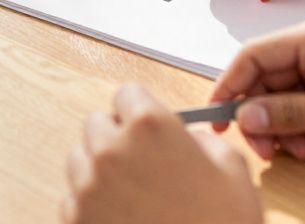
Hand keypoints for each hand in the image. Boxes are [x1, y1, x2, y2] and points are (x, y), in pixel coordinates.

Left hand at [63, 83, 261, 223]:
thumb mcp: (232, 170)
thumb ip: (202, 140)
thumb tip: (188, 138)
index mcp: (150, 127)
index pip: (127, 94)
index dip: (140, 109)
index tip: (146, 123)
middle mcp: (112, 150)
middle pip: (96, 124)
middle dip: (116, 137)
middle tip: (142, 162)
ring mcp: (89, 187)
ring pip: (79, 160)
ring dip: (99, 169)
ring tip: (132, 194)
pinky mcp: (76, 220)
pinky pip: (73, 199)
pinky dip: (90, 205)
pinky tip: (122, 219)